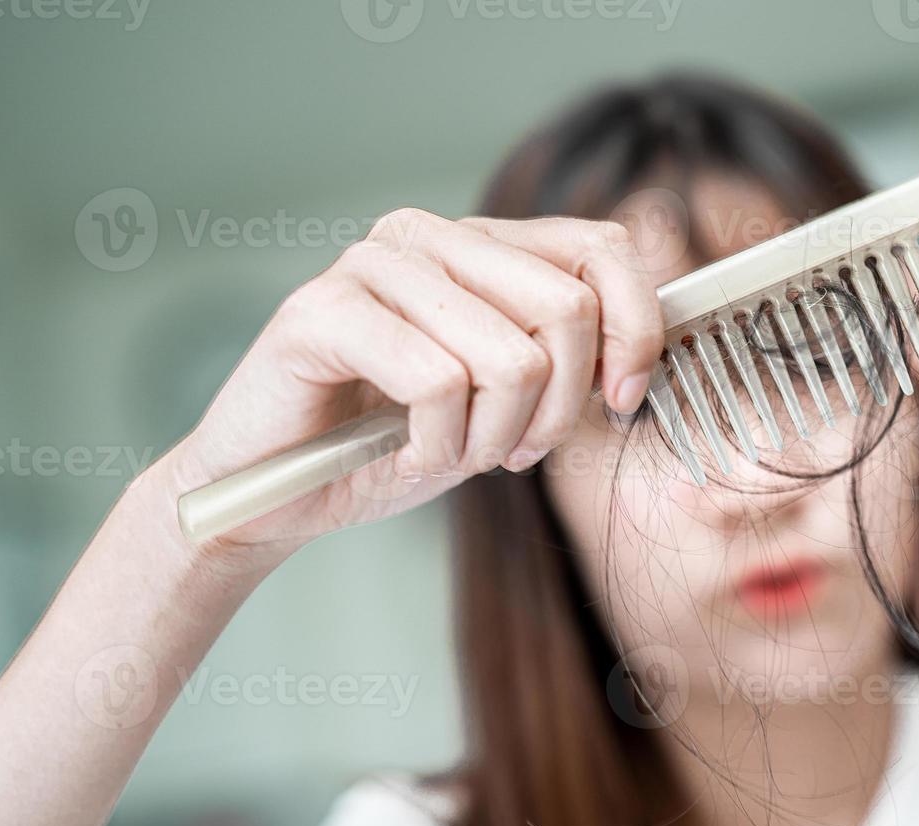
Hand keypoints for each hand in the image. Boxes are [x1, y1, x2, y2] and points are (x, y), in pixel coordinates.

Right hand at [160, 210, 664, 563]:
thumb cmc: (394, 446)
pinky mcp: (322, 310)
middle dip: (557, 409)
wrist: (278, 496)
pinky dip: (438, 446)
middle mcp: (429, 236)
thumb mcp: (507, 405)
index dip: (635, 330)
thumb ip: (568, 363)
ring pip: (509, 358)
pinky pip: (437, 384)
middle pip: (565, 308)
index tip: (619, 400)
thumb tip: (641, 352)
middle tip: (512, 449)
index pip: (603, 248)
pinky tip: (406, 453)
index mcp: (481, 245)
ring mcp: (372, 264)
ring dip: (493, 437)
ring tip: (452, 452)